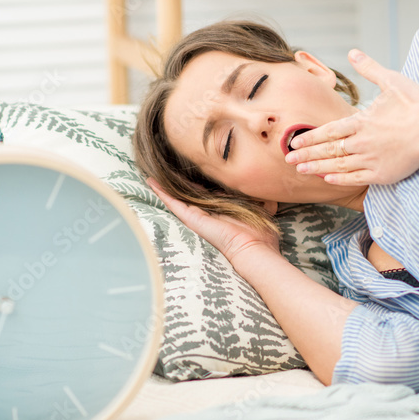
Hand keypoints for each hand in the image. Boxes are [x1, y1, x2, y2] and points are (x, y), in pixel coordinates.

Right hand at [146, 178, 279, 264]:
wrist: (254, 249)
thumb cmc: (260, 233)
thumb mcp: (263, 206)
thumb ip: (263, 196)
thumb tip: (268, 185)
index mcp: (223, 208)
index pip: (207, 193)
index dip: (198, 183)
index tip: (190, 171)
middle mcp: (209, 213)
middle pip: (188, 195)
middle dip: (176, 185)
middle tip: (163, 171)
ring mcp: (198, 217)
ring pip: (177, 199)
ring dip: (163, 188)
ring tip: (150, 176)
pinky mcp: (192, 219)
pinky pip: (174, 204)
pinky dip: (162, 193)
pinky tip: (151, 182)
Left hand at [285, 49, 418, 185]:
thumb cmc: (415, 105)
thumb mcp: (391, 81)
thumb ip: (369, 68)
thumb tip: (353, 52)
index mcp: (361, 122)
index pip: (328, 131)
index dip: (310, 137)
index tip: (295, 141)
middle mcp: (361, 142)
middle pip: (328, 150)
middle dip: (306, 155)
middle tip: (288, 159)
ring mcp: (370, 159)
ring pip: (337, 165)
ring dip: (317, 168)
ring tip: (301, 170)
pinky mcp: (381, 173)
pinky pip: (355, 178)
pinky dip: (339, 179)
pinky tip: (327, 180)